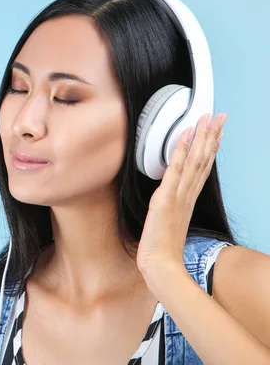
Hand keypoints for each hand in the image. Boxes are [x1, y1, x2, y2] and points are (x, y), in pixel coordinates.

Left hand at [136, 112, 226, 273]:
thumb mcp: (168, 223)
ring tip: (208, 119)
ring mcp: (178, 196)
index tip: (217, 131)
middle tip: (220, 116)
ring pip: (194, 161)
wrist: (161, 266)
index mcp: (187, 200)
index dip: (210, 148)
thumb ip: (172, 209)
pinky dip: (181, 152)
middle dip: (211, 136)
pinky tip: (185, 136)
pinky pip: (175, 171)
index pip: (202, 168)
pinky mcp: (166, 199)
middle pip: (203, 160)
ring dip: (201, 138)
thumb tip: (170, 200)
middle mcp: (186, 195)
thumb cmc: (162, 249)